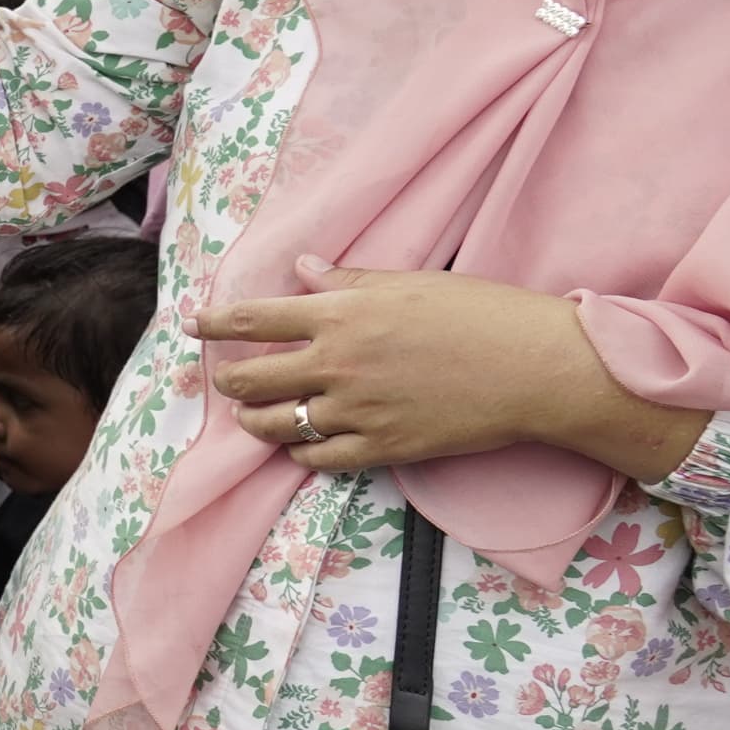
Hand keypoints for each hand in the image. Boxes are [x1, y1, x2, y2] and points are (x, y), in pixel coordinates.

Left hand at [201, 259, 711, 478]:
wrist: (537, 368)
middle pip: (252, 378)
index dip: (215, 322)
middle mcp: (337, 364)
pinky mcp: (381, 448)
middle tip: (226, 378)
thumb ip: (349, 282)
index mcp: (341, 316)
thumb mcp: (411, 284)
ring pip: (277, 425)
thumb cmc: (482, 314)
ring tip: (252, 416)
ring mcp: (356, 410)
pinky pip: (319, 459)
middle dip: (230, 379)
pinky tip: (300, 445)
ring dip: (256, 421)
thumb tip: (304, 270)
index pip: (254, 318)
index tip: (192, 324)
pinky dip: (302, 453)